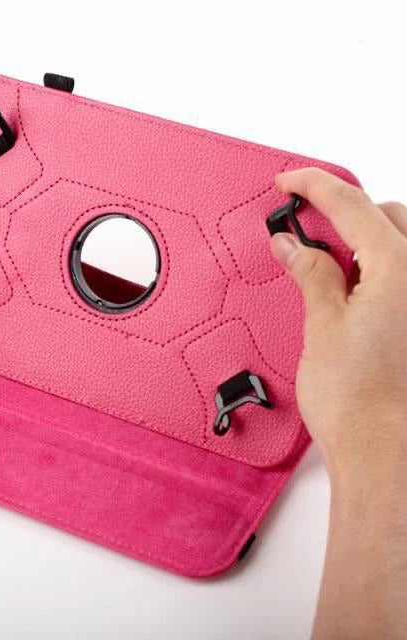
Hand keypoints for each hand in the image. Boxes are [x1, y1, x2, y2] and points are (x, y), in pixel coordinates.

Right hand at [270, 168, 406, 480]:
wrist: (382, 451)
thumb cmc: (359, 402)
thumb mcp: (322, 325)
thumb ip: (310, 273)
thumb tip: (292, 244)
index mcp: (401, 270)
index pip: (352, 206)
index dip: (314, 186)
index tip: (289, 181)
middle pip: (383, 216)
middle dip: (340, 214)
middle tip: (298, 227)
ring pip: (396, 243)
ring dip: (358, 241)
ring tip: (319, 262)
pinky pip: (398, 274)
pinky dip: (371, 268)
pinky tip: (344, 288)